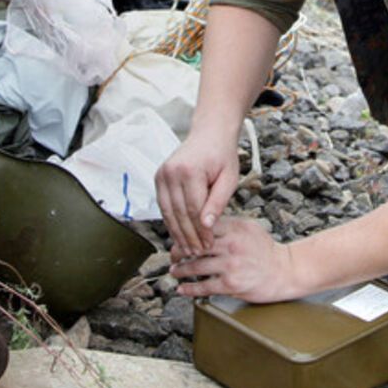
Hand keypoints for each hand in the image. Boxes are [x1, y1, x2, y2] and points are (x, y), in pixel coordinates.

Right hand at [155, 131, 239, 257]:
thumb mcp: (228, 179)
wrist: (209, 134)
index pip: (194, 209)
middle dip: (189, 236)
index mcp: (190, 171)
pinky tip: (179, 234)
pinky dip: (170, 221)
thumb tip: (206, 226)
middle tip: (198, 253)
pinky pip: (163, 206)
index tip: (209, 245)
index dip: (201, 231)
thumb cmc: (222, 156)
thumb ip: (217, 202)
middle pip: (179, 213)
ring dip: (177, 233)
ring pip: (168, 212)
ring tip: (188, 249)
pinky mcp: (158, 177)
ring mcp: (162, 174)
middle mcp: (171, 172)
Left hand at [170, 216, 297, 302]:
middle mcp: (231, 245)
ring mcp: (230, 265)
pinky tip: (182, 289)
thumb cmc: (265, 250)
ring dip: (181, 270)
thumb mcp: (248, 228)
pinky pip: (204, 287)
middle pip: (196, 246)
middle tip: (172, 255)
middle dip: (179, 251)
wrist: (284, 271)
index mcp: (234, 228)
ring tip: (174, 270)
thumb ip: (227, 225)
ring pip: (196, 267)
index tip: (178, 235)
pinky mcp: (231, 284)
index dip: (186, 231)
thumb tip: (203, 223)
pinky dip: (190, 289)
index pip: (203, 226)